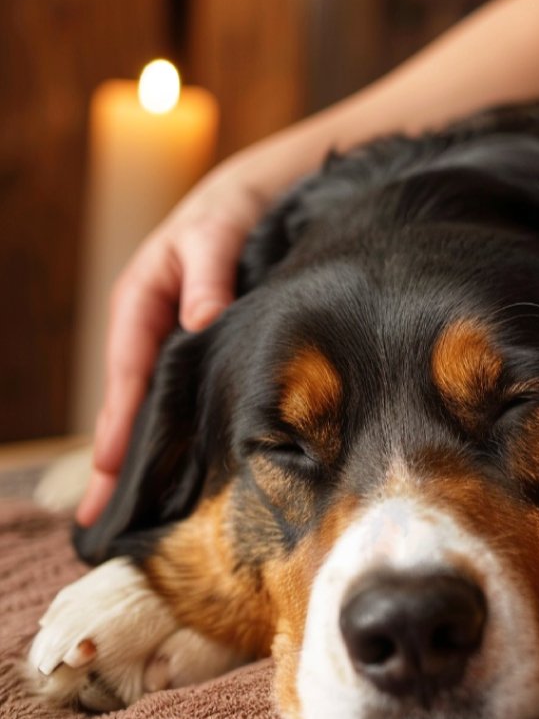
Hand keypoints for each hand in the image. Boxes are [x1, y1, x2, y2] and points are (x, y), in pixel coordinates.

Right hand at [76, 166, 267, 525]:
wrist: (255, 198)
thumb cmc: (228, 213)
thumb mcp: (214, 234)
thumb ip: (208, 274)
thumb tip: (200, 318)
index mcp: (141, 304)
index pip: (127, 376)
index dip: (120, 425)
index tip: (110, 471)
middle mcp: (152, 330)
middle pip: (131, 403)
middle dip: (117, 461)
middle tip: (103, 520)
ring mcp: (175, 346)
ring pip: (157, 408)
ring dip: (147, 456)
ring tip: (133, 513)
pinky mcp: (203, 354)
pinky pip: (186, 399)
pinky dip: (181, 433)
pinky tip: (184, 470)